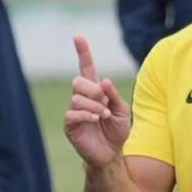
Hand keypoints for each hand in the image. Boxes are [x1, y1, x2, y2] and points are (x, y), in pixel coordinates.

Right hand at [64, 35, 131, 168]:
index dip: (82, 52)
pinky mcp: (70, 125)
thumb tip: (104, 82)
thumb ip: (114, 96)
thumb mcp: (122, 111)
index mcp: (94, 91)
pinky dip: (86, 114)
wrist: (111, 154)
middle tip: (105, 102)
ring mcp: (73, 111)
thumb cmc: (117, 131)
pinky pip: (73, 113)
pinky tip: (95, 119)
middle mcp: (81, 98)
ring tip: (104, 115)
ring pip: (77, 97)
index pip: (86, 67)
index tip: (78, 36)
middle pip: (78, 81)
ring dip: (94, 105)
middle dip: (93, 90)